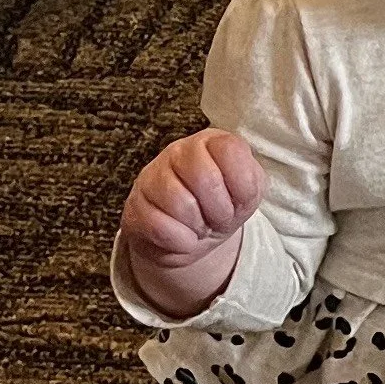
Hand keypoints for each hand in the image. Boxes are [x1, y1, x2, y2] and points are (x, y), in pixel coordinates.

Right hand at [118, 127, 267, 318]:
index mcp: (212, 142)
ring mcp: (152, 176)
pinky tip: (182, 237)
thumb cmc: (222, 207)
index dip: (241, 185)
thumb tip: (240, 186)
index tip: (238, 199)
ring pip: (181, 203)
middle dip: (220, 211)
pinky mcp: (134, 207)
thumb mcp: (248, 194)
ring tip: (199, 225)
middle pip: (205, 179)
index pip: (231, 150)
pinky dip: (181, 241)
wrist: (190, 236)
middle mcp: (179, 151)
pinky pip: (159, 227)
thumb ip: (250, 183)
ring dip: (199, 227)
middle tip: (217, 218)